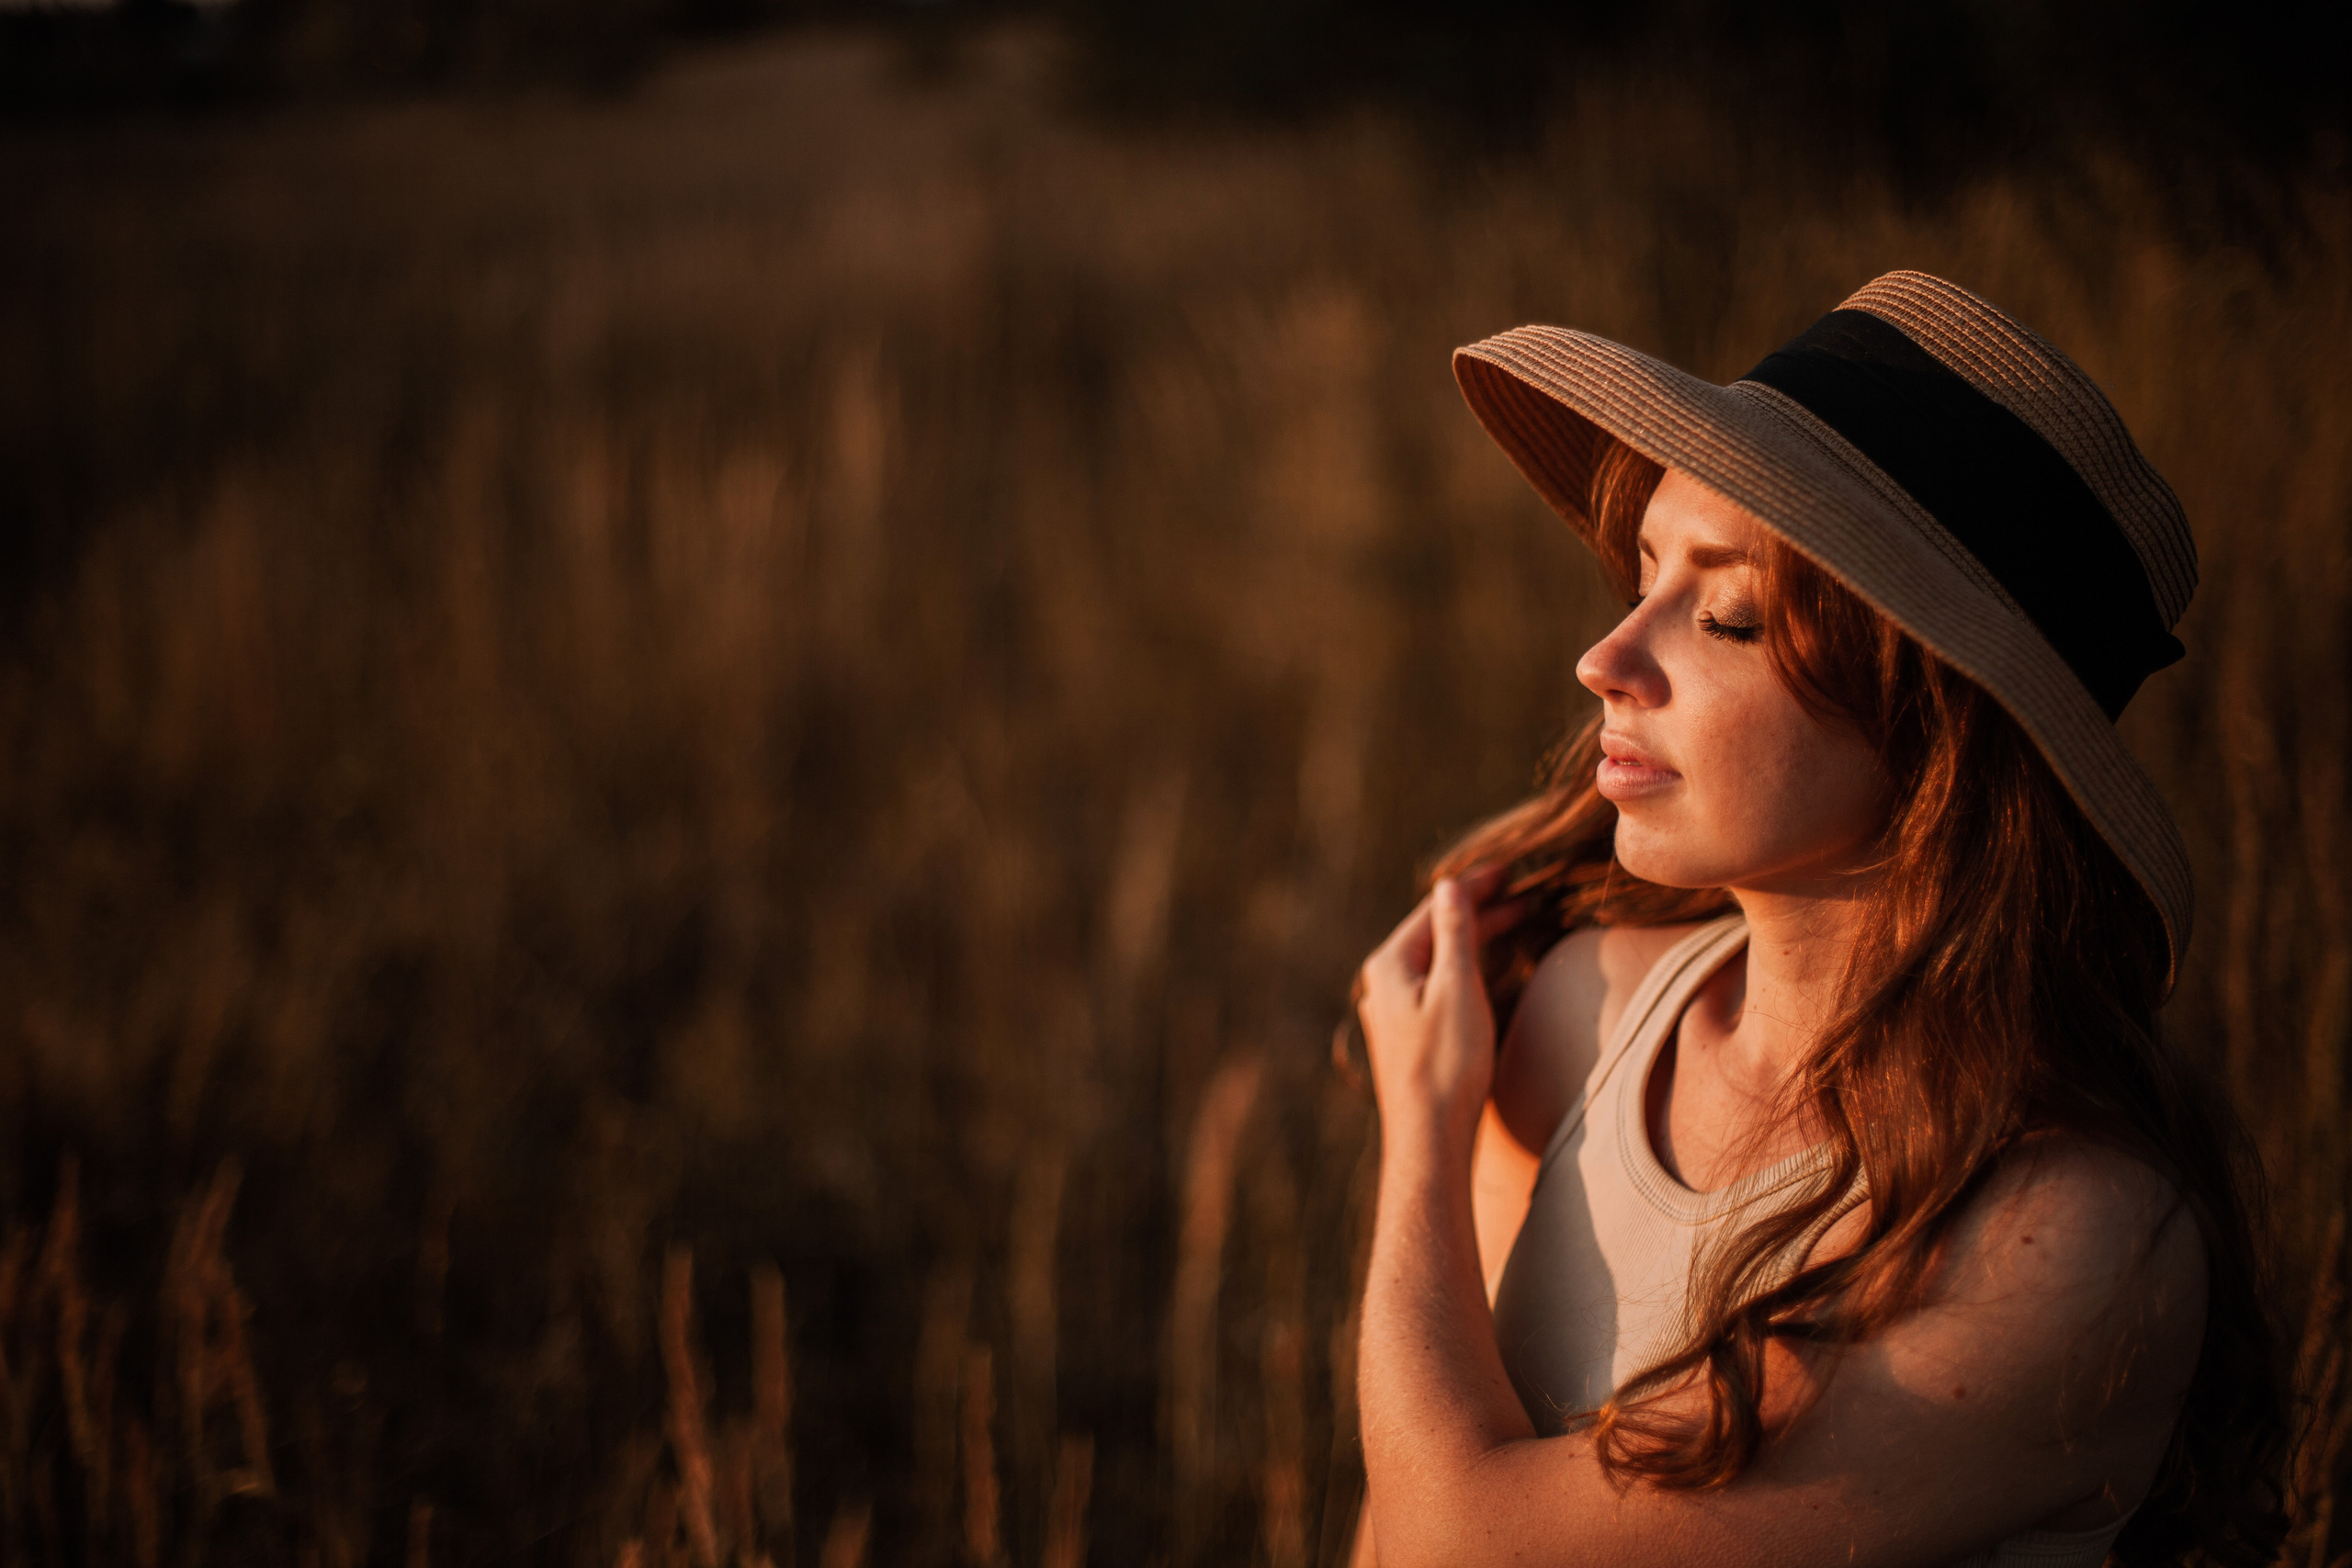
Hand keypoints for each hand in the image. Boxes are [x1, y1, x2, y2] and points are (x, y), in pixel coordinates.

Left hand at [1354, 868, 1519, 1151]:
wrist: (1429, 1138)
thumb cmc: (1446, 1064)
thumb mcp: (1456, 987)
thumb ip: (1454, 934)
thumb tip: (1449, 886)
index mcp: (1389, 965)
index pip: (1435, 910)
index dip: (1474, 888)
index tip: (1509, 871)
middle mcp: (1383, 985)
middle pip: (1436, 934)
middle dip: (1481, 913)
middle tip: (1525, 895)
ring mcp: (1394, 1013)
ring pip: (1439, 961)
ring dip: (1477, 940)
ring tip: (1517, 922)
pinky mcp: (1409, 1038)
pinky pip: (1440, 987)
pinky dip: (1469, 969)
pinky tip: (1491, 970)